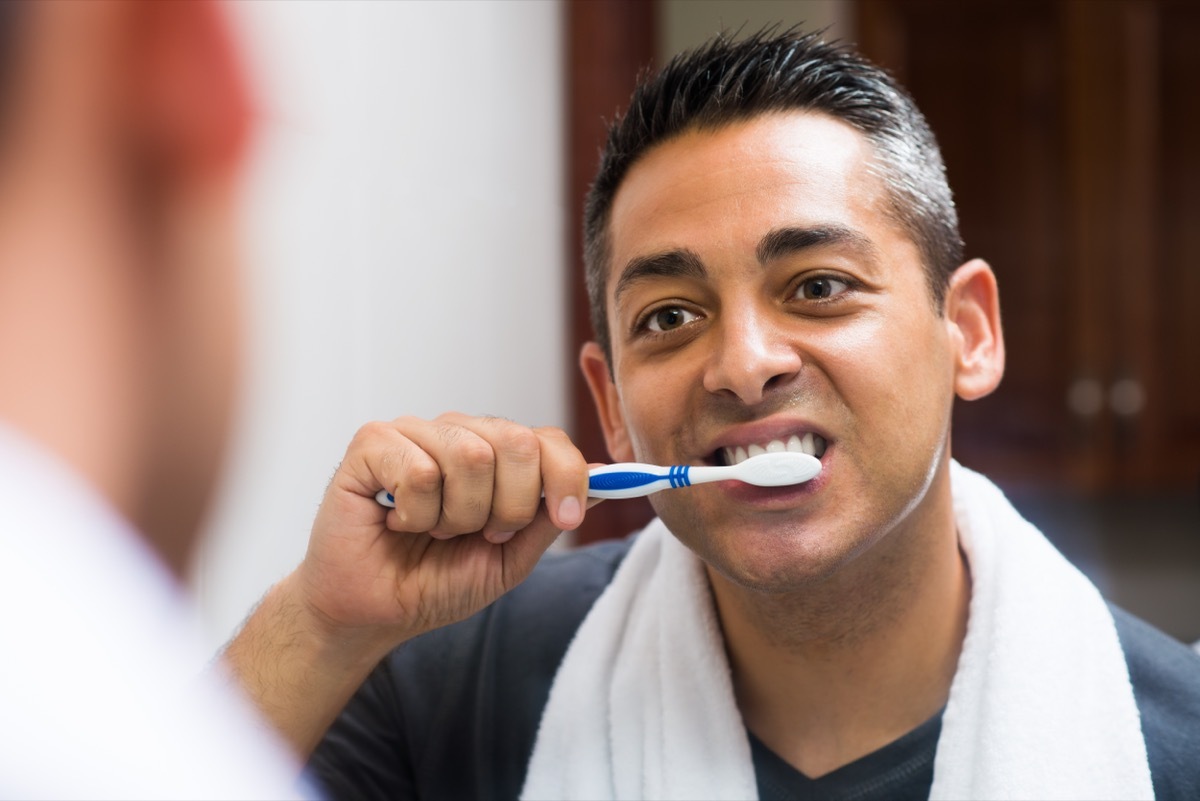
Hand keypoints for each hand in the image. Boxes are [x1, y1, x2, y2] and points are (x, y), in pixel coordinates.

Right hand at [296, 412, 591, 651]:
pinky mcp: (373, 442)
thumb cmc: (435, 581)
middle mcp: (458, 432)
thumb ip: (550, 518)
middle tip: (479, 535)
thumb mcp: (510, 559)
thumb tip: (605, 481)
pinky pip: (420, 470)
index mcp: (495, 453)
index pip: (547, 439)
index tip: (569, 517)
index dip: (567, 477)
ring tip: (433, 531)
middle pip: (516, 442)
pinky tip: (398, 521)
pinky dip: (416, 513)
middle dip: (509, 507)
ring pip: (470, 455)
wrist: (374, 612)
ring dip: (458, 515)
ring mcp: (415, 432)